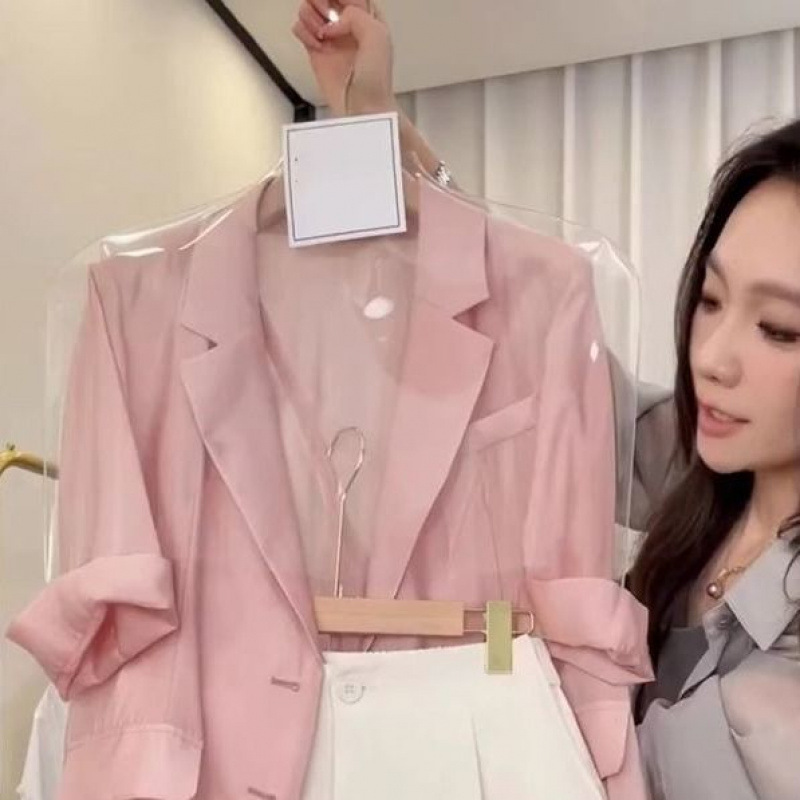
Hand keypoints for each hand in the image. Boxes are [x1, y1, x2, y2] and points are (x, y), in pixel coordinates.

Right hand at [292, 0, 395, 116]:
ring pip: (308, 8)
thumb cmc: (376, 80)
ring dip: (310, 15)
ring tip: (321, 33)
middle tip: (326, 14)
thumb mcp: (378, 36)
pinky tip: (315, 45)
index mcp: (367, 16)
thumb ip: (356, 15)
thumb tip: (333, 21)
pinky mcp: (315, 52)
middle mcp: (347, 24)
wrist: (363, 108)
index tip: (337, 5)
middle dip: (321, 0)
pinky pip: (299, 29)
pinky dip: (303, 32)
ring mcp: (330, 38)